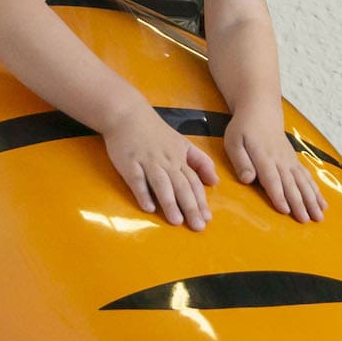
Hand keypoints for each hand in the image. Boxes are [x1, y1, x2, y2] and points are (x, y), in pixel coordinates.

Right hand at [103, 105, 218, 230]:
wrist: (127, 113)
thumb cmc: (155, 131)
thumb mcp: (182, 143)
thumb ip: (199, 161)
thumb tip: (215, 181)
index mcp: (179, 157)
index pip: (194, 182)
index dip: (201, 200)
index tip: (207, 218)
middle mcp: (166, 161)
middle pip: (182, 186)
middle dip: (191, 207)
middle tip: (198, 227)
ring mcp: (147, 162)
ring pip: (162, 184)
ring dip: (170, 202)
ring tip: (177, 221)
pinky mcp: (129, 163)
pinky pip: (137, 180)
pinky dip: (143, 193)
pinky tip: (149, 208)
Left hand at [224, 108, 326, 221]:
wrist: (261, 111)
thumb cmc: (243, 129)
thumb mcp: (234, 142)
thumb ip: (241, 161)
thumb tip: (248, 179)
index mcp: (264, 158)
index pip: (272, 180)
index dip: (279, 195)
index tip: (286, 210)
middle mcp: (280, 161)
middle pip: (291, 185)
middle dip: (300, 203)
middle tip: (307, 220)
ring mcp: (290, 161)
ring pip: (303, 183)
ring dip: (312, 200)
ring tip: (319, 216)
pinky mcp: (295, 161)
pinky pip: (308, 178)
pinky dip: (316, 191)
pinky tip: (323, 203)